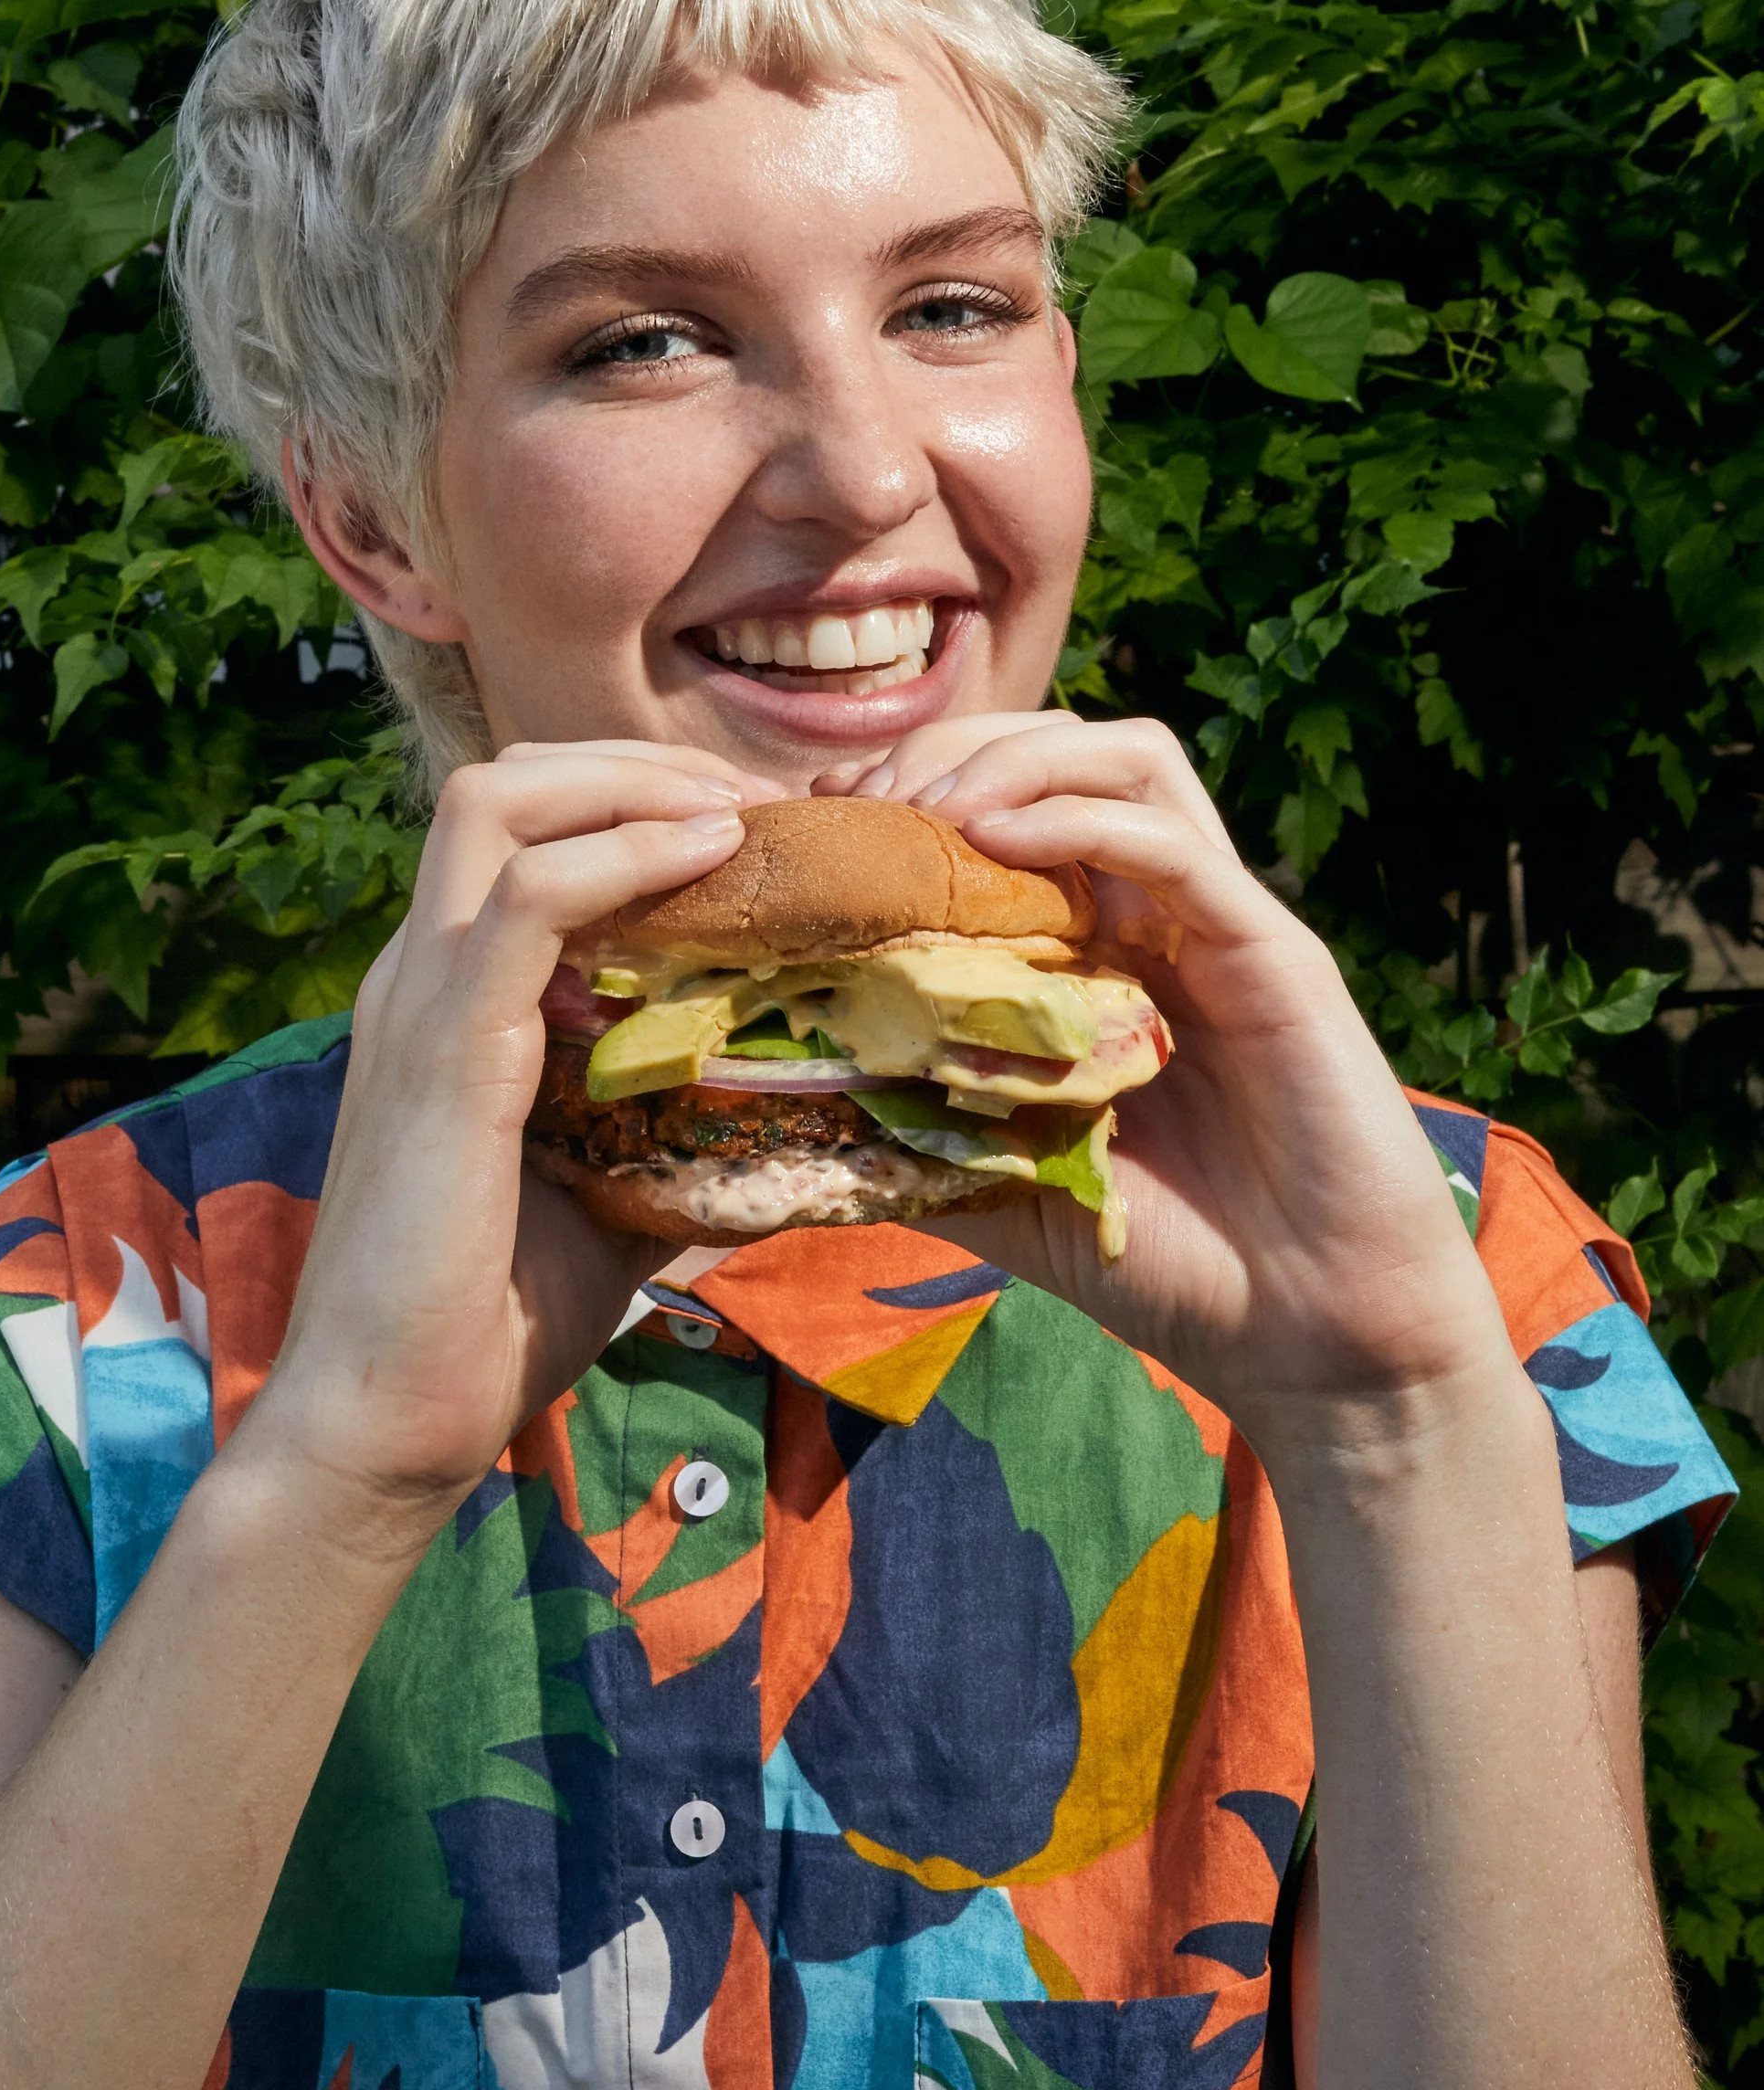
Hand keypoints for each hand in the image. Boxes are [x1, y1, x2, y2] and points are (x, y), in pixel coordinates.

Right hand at [238, 741, 778, 1531]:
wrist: (386, 1423)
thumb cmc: (490, 1324)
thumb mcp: (614, 1203)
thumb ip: (676, 1142)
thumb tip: (787, 1125)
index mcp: (451, 1000)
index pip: (523, 832)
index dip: (633, 801)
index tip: (751, 831)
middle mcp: (423, 975)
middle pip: (507, 782)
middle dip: (639, 766)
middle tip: (756, 803)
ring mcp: (422, 1002)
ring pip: (504, 804)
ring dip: (633, 786)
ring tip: (738, 813)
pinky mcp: (445, 1051)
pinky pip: (530, 898)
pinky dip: (625, 855)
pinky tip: (710, 859)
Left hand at [821, 715, 1513, 1458]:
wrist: (1312, 1339)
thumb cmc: (1169, 1266)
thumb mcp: (1000, 1190)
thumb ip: (912, 1131)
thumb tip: (776, 1100)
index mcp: (1093, 950)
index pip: (1001, 804)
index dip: (904, 790)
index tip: (818, 832)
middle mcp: (1156, 915)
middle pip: (1056, 750)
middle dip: (944, 752)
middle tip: (862, 812)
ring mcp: (1218, 923)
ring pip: (1124, 759)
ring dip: (1011, 761)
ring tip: (929, 813)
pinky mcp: (1272, 952)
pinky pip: (1174, 843)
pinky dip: (1077, 819)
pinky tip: (997, 842)